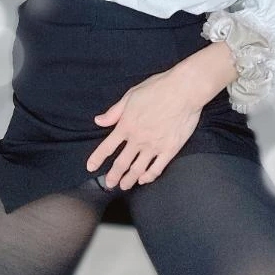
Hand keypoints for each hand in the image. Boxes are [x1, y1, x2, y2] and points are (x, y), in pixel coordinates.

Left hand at [85, 70, 203, 190]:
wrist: (183, 91)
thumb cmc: (157, 88)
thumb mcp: (131, 95)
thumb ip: (114, 112)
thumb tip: (98, 121)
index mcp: (126, 125)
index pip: (107, 147)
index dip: (97, 159)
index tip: (91, 167)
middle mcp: (138, 139)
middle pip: (121, 163)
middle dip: (113, 176)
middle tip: (109, 184)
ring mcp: (154, 146)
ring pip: (138, 169)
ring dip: (129, 180)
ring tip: (124, 186)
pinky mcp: (170, 150)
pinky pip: (157, 169)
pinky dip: (148, 177)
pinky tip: (144, 179)